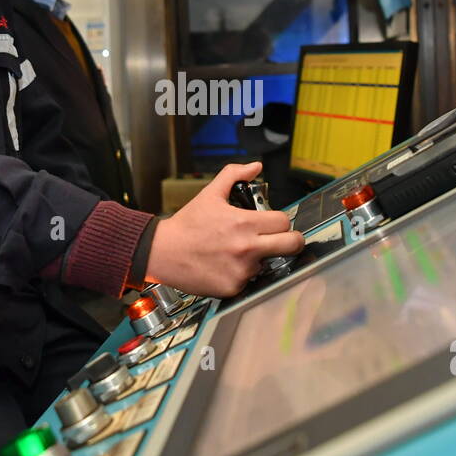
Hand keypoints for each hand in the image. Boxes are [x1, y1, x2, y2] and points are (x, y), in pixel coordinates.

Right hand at [145, 162, 304, 297]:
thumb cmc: (187, 225)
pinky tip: (226, 266)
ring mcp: (241, 270)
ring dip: (260, 259)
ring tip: (237, 253)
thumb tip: (255, 167)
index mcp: (244, 223)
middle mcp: (246, 248)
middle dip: (291, 241)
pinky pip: (250, 281)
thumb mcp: (210, 194)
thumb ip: (234, 175)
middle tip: (282, 240)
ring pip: (269, 264)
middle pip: (292, 245)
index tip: (273, 223)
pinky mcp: (233, 288)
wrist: (163, 252)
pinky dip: (242, 275)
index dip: (279, 220)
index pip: (284, 221)